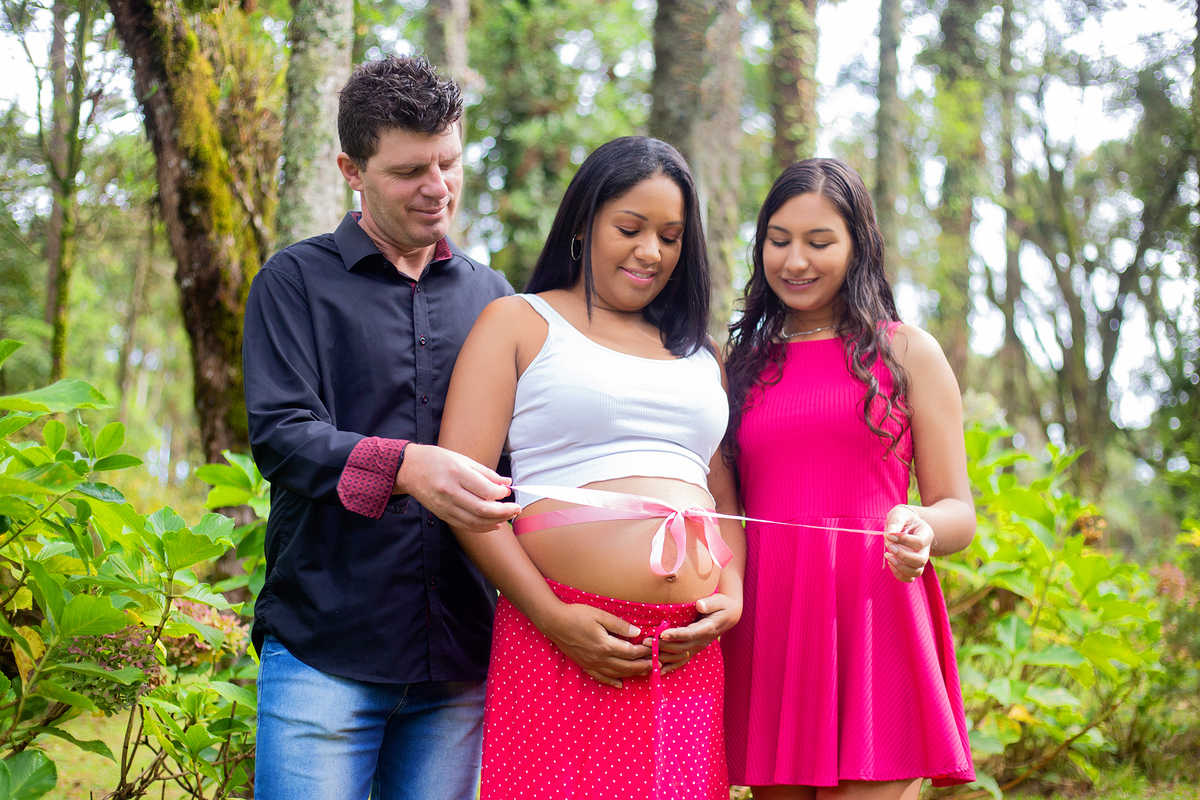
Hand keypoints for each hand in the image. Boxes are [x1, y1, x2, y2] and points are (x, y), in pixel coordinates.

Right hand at [396, 444, 520, 532]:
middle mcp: (450, 491)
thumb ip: (486, 472)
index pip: (485, 490)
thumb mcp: (462, 459)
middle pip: (482, 508)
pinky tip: (494, 524)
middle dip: (504, 511)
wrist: (409, 468)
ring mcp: (444, 505)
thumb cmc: (437, 459)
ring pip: (474, 520)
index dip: (501, 494)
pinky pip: (465, 525)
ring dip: (495, 521)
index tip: (507, 491)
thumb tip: (506, 483)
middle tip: (516, 508)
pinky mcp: (441, 514)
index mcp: (456, 473)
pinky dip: (482, 527)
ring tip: (509, 516)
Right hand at [540, 603, 651, 688]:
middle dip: (643, 665)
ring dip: (632, 674)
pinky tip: (620, 685)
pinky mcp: (584, 665)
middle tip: (656, 664)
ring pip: (616, 674)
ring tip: (644, 672)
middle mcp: (600, 657)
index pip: (631, 651)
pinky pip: (601, 678)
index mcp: (606, 644)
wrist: (554, 622)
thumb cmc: (577, 615)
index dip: (645, 651)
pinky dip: (612, 682)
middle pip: (627, 666)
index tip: (654, 649)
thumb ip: (619, 625)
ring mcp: (592, 663)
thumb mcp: (600, 615)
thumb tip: (637, 632)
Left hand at [652, 592, 741, 675]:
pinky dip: (668, 667)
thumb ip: (710, 603)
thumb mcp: (719, 601)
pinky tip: (655, 669)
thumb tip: (700, 604)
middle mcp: (701, 642)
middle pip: (680, 647)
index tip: (662, 634)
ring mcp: (697, 648)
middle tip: (646, 642)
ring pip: (678, 656)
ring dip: (661, 655)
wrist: (728, 617)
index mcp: (707, 629)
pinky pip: (680, 662)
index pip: (690, 634)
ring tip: (645, 651)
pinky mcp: (693, 650)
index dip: (676, 635)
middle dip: (662, 646)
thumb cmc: (722, 606)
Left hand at [884, 504, 933, 582]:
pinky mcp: (912, 567)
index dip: (904, 541)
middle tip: (889, 546)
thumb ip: (896, 521)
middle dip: (903, 556)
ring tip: (888, 555)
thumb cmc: (902, 518)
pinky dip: (899, 574)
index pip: (920, 542)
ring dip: (900, 567)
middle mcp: (926, 549)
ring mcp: (920, 559)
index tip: (888, 535)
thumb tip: (891, 533)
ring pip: (917, 572)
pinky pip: (909, 578)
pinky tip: (890, 562)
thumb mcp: (899, 513)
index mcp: (926, 534)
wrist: (904, 524)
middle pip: (921, 560)